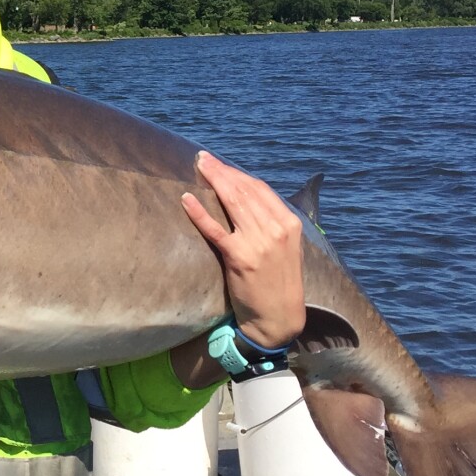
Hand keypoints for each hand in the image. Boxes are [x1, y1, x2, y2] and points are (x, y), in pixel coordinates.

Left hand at [181, 151, 304, 350]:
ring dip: (212, 181)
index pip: (259, 188)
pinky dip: (200, 212)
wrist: (278, 317)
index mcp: (289, 223)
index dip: (236, 173)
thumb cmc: (278, 281)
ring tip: (197, 167)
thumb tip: (245, 199)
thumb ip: (270, 223)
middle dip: (221, 171)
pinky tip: (186, 199)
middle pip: (243, 191)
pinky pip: (216, 229)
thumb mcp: (285, 247)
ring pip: (231, 203)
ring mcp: (258, 243)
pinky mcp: (240, 258)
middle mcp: (276, 230)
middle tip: (201, 158)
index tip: (219, 164)